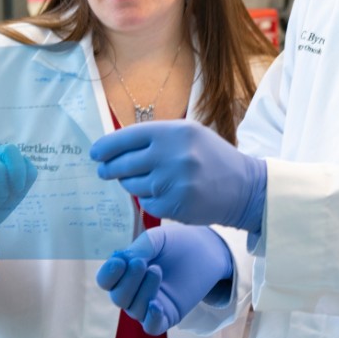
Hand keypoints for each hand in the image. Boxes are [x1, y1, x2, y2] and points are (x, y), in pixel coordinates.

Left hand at [91, 120, 265, 231]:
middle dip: (110, 169)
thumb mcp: (188, 134)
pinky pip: (145, 202)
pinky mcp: (174, 205)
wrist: (244, 187)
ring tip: (148, 180)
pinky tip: (163, 193)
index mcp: (174, 132)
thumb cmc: (211, 157)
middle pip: (122, 164)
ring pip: (131, 185)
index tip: (95, 154)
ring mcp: (173, 182)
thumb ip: (155, 137)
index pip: (126, 138)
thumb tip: (114, 147)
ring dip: (132, 184)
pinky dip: (149, 199)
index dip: (105, 147)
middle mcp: (172, 155)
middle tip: (105, 171)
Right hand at [96, 224, 233, 335]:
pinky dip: (151, 318)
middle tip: (142, 263)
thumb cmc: (177, 243)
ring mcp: (150, 305)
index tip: (120, 261)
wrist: (206, 250)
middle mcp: (133, 292)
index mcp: (125, 272)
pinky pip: (152, 327)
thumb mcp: (158, 239)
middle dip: (128, 281)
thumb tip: (123, 260)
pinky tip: (156, 304)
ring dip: (143, 291)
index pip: (105, 280)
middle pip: (117, 297)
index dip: (108, 274)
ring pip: (134, 310)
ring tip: (157, 270)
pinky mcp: (168, 315)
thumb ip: (140, 248)